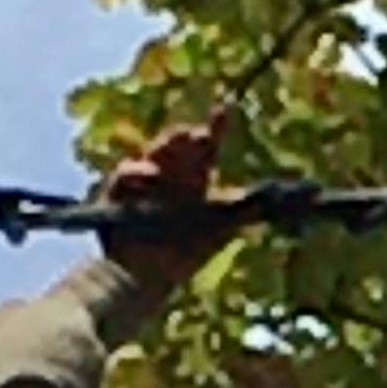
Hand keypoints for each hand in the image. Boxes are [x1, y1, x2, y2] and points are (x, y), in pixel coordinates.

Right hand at [98, 109, 231, 291]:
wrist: (146, 280)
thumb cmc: (181, 258)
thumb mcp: (216, 232)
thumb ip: (238, 213)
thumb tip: (269, 202)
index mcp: (193, 180)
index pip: (205, 149)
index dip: (215, 126)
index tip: (224, 107)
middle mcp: (169, 175)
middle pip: (178, 146)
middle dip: (188, 137)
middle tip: (201, 134)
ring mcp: (143, 182)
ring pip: (153, 153)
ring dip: (168, 146)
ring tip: (183, 145)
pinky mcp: (117, 192)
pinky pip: (125, 173)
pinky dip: (137, 172)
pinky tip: (151, 175)